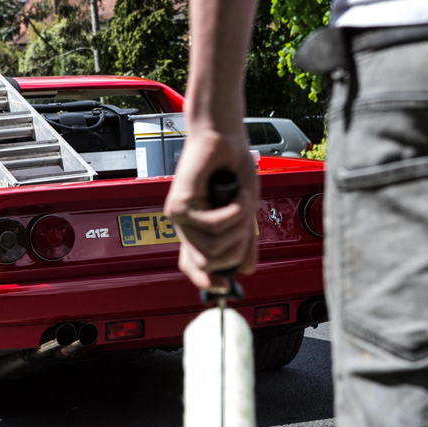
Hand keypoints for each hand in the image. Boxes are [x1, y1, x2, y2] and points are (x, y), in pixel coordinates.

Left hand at [165, 126, 259, 289]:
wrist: (224, 140)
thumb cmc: (233, 170)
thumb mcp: (244, 212)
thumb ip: (245, 241)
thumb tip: (248, 270)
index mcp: (197, 231)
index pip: (194, 268)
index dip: (209, 282)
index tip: (227, 287)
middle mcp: (185, 227)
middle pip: (210, 263)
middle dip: (237, 249)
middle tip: (246, 224)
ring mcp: (179, 218)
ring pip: (213, 248)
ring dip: (238, 228)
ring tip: (243, 202)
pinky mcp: (179, 206)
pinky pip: (214, 225)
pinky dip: (235, 212)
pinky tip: (238, 196)